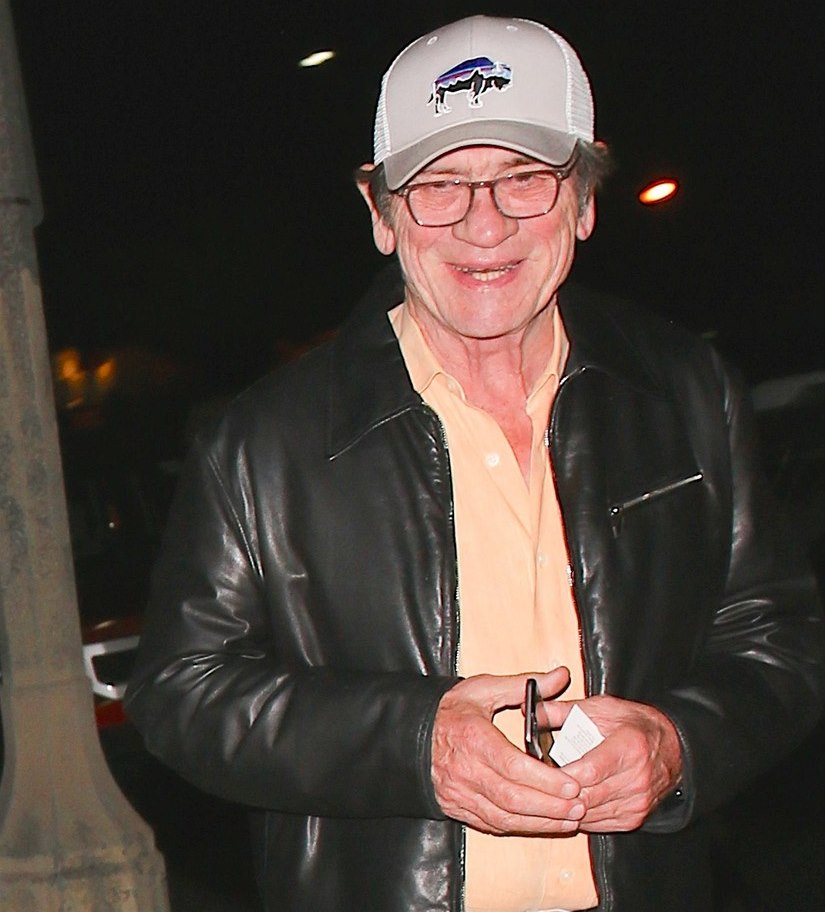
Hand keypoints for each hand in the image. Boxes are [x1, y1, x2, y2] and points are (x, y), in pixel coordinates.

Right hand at [431, 668, 585, 834]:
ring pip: (504, 817)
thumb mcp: (484, 689)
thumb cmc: (451, 710)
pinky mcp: (460, 808)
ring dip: (540, 822)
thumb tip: (560, 675)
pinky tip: (544, 824)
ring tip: (570, 819)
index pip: (512, 766)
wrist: (411, 735)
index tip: (572, 784)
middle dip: (549, 807)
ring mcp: (461, 793)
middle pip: (512, 798)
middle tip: (579, 805)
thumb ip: (524, 685)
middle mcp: (466, 770)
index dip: (544, 780)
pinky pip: (493, 825)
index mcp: (473, 738)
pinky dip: (521, 828)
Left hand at [541, 695, 682, 831]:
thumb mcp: (601, 708)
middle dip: (557, 791)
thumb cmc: (634, 724)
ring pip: (587, 813)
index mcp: (628, 747)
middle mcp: (636, 779)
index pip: (587, 771)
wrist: (672, 747)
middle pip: (585, 796)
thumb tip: (531, 712)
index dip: (559, 774)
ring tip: (549, 791)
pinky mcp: (634, 819)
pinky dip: (578, 814)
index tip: (537, 769)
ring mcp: (636, 803)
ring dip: (565, 806)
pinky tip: (568, 801)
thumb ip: (563, 711)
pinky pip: (596, 823)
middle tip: (535, 782)